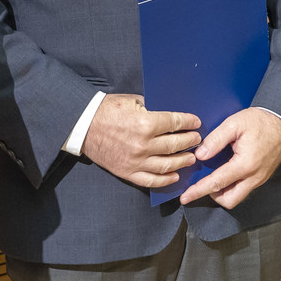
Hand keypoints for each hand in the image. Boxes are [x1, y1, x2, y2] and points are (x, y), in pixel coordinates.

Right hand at [80, 93, 200, 187]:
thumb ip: (152, 107)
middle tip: (197, 139)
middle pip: (175, 145)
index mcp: (146, 123)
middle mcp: (144, 145)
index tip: (196, 122)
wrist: (84, 125)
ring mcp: (136, 161)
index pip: (175, 123)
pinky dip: (166, 180)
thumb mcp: (132, 100)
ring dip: (183, 161)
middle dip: (190, 141)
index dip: (188, 122)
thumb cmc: (107, 110)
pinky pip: (151, 180)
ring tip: (191, 158)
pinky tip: (175, 176)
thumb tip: (170, 114)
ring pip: (168, 165)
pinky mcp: (128, 172)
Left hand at [177, 107, 280, 209]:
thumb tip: (200, 154)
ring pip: (237, 197)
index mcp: (245, 164)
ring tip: (210, 179)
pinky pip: (244, 189)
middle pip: (229, 200)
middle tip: (198, 187)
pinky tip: (224, 175)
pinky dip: (231, 187)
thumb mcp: (234, 123)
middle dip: (211, 197)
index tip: (186, 197)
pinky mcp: (261, 177)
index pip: (217, 183)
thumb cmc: (260, 121)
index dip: (199, 191)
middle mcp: (253, 177)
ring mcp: (259, 179)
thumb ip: (216, 140)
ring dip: (222, 193)